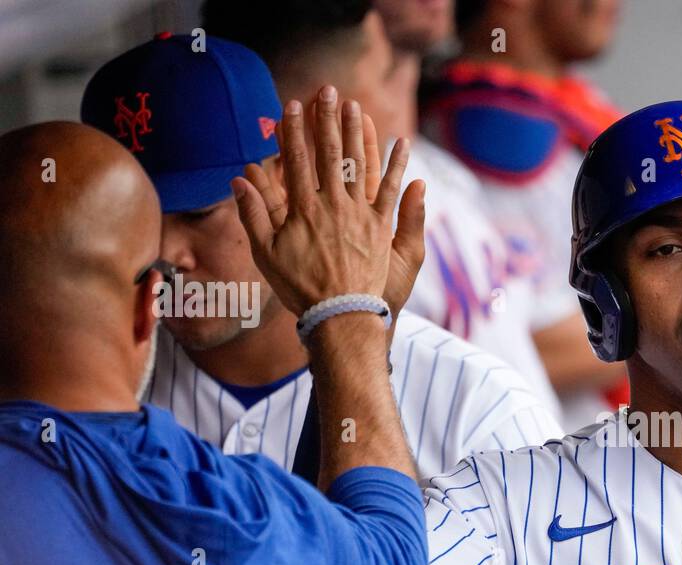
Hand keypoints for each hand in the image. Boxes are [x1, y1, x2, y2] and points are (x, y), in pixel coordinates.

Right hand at [232, 87, 425, 322]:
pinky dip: (398, 166)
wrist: (340, 315)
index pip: (296, 160)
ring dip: (357, 133)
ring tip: (355, 106)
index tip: (292, 105)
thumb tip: (240, 178)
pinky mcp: (382, 229)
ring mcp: (360, 215)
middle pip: (330, 154)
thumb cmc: (299, 289)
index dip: (293, 131)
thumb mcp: (265, 254)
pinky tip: (401, 142)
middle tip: (327, 90)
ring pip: (360, 165)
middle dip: (327, 119)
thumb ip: (253, 214)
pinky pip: (392, 191)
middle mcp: (332, 206)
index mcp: (302, 209)